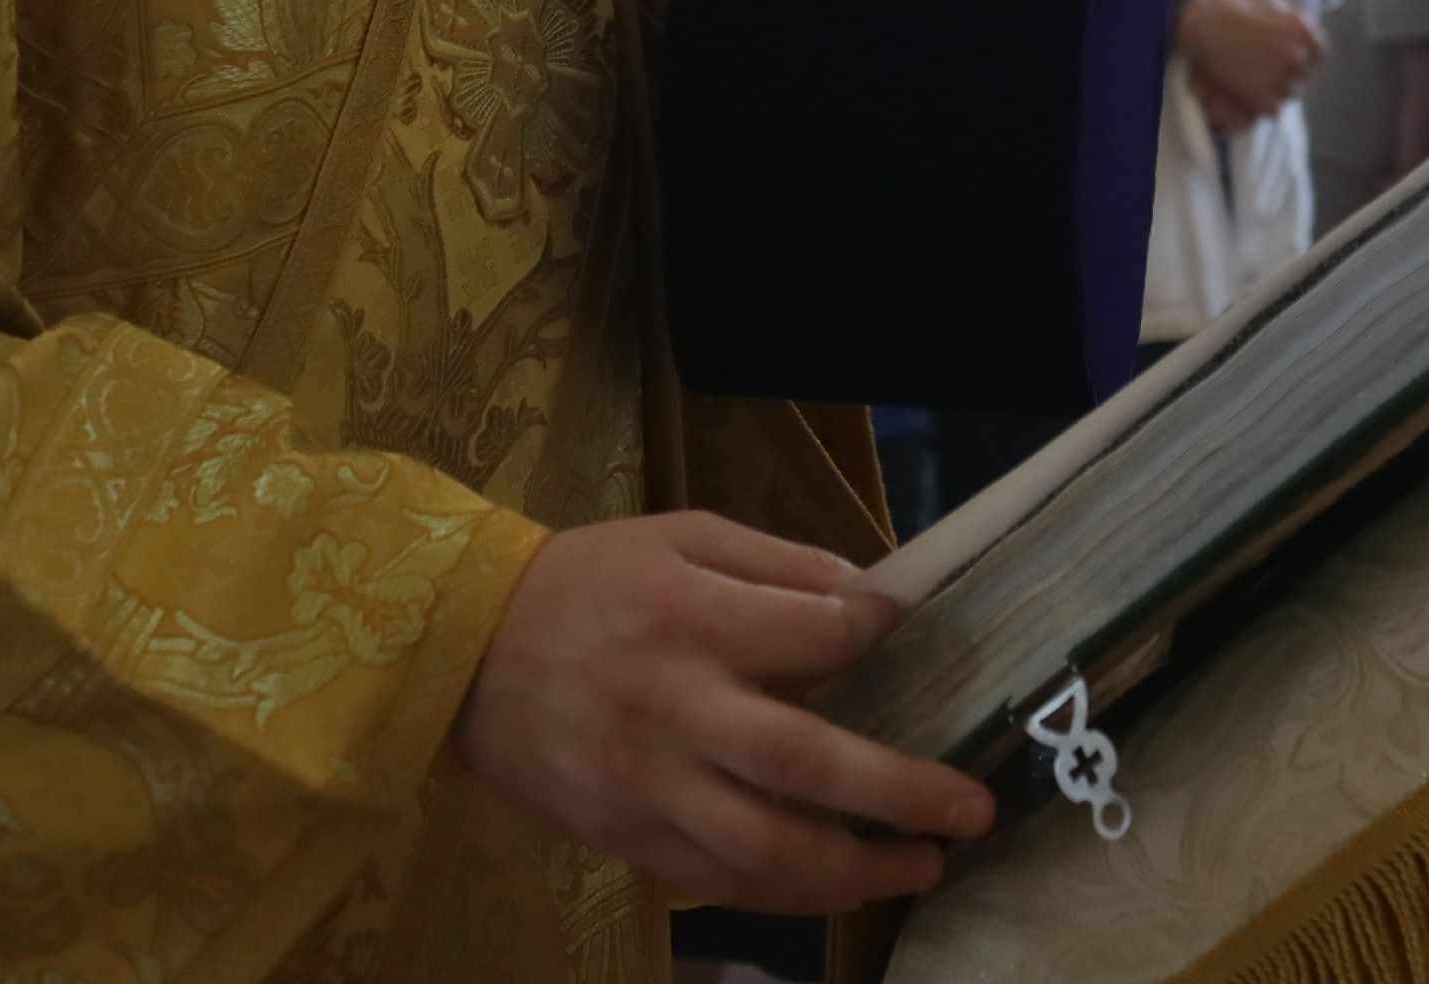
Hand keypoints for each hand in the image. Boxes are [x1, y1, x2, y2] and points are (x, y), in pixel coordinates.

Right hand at [451, 511, 990, 912]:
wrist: (458, 649)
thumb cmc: (583, 581)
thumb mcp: (678, 535)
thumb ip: (776, 563)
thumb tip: (868, 598)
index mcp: (685, 615)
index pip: (812, 637)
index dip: (873, 634)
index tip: (902, 630)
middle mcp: (669, 707)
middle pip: (801, 763)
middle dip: (899, 793)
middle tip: (971, 810)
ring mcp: (642, 784)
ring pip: (762, 851)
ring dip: (854, 870)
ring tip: (920, 867)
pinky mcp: (621, 836)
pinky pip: (715, 881)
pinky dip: (784, 893)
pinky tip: (834, 886)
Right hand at [1176, 0, 1323, 128]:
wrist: (1203, 19)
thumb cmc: (1232, 4)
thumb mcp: (1272, 0)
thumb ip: (1292, 19)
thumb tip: (1300, 28)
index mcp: (1305, 32)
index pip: (1318, 54)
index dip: (1303, 57)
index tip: (1287, 59)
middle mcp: (1298, 55)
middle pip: (1303, 75)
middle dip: (1288, 74)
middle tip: (1264, 70)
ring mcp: (1281, 77)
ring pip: (1289, 93)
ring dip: (1275, 89)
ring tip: (1252, 77)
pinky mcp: (1263, 97)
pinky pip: (1273, 110)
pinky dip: (1262, 104)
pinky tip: (1248, 91)